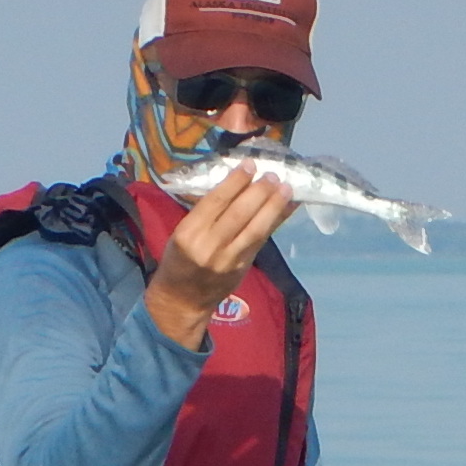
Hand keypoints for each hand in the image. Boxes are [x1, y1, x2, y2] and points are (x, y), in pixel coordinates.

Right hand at [145, 166, 293, 349]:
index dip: (235, 182)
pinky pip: (261, 241)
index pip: (215, 202)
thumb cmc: (179, 260)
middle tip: (273, 174)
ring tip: (286, 188)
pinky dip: (275, 222)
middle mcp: (209, 246)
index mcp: (189, 233)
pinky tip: (286, 208)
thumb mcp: (182, 233)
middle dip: (259, 192)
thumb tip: (238, 183)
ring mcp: (229, 260)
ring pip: (255, 229)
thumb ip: (206, 213)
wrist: (182, 300)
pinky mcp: (243, 268)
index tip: (250, 164)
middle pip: (239, 214)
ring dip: (273, 207)